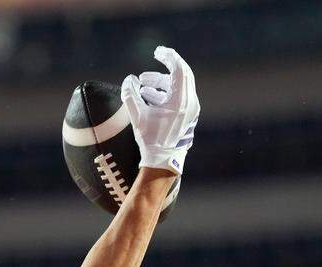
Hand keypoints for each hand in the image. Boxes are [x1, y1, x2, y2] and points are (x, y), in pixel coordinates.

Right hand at [121, 46, 199, 174]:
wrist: (163, 161)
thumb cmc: (150, 139)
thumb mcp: (137, 116)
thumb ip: (131, 95)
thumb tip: (129, 79)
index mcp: (180, 101)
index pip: (179, 69)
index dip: (169, 57)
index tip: (158, 51)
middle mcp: (190, 103)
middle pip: (182, 75)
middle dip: (167, 66)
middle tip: (156, 58)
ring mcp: (191, 109)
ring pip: (179, 86)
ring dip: (162, 82)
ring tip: (143, 84)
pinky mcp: (188, 115)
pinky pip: (179, 96)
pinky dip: (165, 92)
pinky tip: (149, 96)